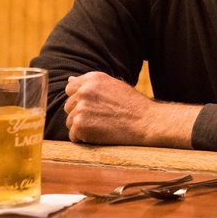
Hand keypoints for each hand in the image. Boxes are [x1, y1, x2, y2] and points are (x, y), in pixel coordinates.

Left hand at [64, 72, 195, 146]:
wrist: (147, 122)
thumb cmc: (134, 105)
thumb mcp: (114, 86)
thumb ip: (91, 84)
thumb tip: (69, 79)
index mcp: (92, 79)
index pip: (70, 88)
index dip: (81, 99)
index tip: (95, 107)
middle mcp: (84, 91)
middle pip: (69, 106)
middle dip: (81, 114)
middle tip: (102, 118)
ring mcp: (81, 108)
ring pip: (70, 122)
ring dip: (83, 127)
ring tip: (103, 127)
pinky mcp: (80, 125)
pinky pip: (73, 136)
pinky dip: (84, 138)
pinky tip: (100, 135)